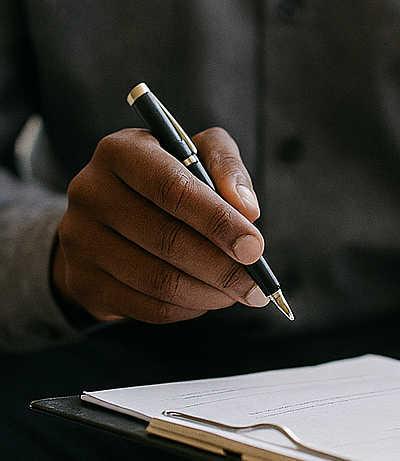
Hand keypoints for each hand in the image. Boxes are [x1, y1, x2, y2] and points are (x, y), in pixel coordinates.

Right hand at [52, 127, 269, 323]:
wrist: (108, 218)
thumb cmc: (166, 182)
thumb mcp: (198, 155)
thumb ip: (227, 168)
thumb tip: (247, 209)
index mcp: (121, 152)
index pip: (174, 189)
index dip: (219, 221)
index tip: (254, 247)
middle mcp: (90, 192)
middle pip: (168, 240)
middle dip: (223, 267)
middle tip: (257, 284)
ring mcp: (80, 240)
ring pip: (159, 280)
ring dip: (210, 293)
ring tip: (239, 292)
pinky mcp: (83, 282)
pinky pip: (147, 307)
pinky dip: (188, 309)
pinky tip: (208, 299)